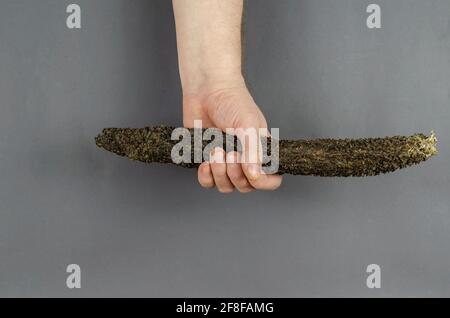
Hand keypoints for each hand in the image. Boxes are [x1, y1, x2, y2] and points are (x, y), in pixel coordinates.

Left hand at [183, 76, 282, 192]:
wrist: (207, 90)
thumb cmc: (233, 102)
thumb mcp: (249, 126)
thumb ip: (253, 152)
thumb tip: (254, 175)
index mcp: (262, 152)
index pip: (270, 180)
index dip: (262, 182)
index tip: (251, 171)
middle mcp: (245, 161)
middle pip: (245, 186)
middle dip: (236, 174)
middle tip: (230, 153)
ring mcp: (225, 163)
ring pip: (226, 186)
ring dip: (220, 173)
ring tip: (216, 151)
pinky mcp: (206, 161)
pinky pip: (208, 182)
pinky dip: (206, 176)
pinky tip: (205, 162)